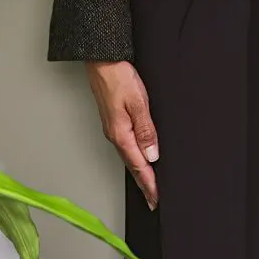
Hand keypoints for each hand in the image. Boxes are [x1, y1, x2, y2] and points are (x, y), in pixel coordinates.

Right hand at [85, 60, 159, 210]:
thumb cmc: (117, 76)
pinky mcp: (113, 120)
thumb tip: (152, 154)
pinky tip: (139, 155)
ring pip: (129, 155)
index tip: (156, 198)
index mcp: (121, 133)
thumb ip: (146, 129)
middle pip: (132, 164)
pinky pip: (126, 144)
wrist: (102, 59)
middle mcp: (115, 134)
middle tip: (152, 199)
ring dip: (139, 170)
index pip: (139, 165)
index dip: (149, 183)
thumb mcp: (137, 102)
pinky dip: (134, 156)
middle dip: (143, 182)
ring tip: (148, 183)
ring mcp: (113, 127)